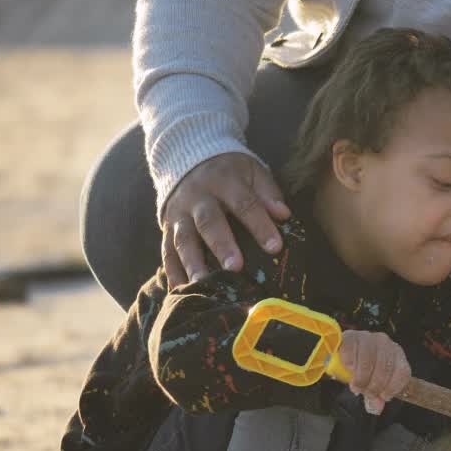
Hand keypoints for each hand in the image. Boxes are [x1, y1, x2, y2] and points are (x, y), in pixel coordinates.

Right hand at [160, 152, 291, 287]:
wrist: (189, 159)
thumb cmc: (230, 172)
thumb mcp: (251, 171)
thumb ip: (267, 193)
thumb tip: (284, 214)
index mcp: (223, 181)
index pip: (244, 203)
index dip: (259, 225)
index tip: (275, 247)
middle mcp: (197, 197)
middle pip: (209, 222)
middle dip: (222, 245)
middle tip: (235, 268)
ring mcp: (178, 214)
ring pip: (183, 239)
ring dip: (192, 263)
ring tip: (202, 284)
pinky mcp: (166, 228)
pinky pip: (166, 251)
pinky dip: (172, 272)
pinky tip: (179, 290)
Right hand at [337, 331, 410, 414]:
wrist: (343, 351)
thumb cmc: (362, 367)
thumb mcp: (372, 384)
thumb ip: (375, 397)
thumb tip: (375, 409)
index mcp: (396, 353)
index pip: (403, 372)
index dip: (393, 388)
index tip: (384, 397)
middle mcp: (385, 343)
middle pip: (385, 369)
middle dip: (374, 387)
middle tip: (365, 393)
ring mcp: (369, 337)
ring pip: (368, 363)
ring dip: (361, 379)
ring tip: (356, 386)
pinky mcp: (351, 336)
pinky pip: (352, 353)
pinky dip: (349, 365)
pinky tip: (348, 368)